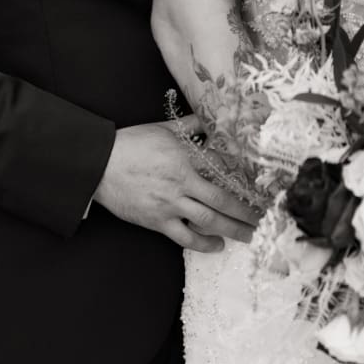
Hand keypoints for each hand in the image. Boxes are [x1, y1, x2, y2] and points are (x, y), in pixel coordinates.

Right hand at [92, 115, 259, 252]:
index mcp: (186, 158)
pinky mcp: (157, 221)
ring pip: (208, 222)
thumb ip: (189, 125)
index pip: (222, 171)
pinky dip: (203, 243)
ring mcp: (170, 205)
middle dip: (245, 212)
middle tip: (262, 218)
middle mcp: (182, 183)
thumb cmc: (131, 144)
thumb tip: (209, 118)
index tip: (259, 187)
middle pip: (222, 201)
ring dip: (232, 230)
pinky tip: (217, 245)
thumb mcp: (162, 128)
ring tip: (248, 236)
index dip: (243, 181)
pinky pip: (185, 237)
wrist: (101, 165)